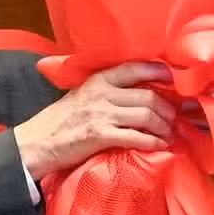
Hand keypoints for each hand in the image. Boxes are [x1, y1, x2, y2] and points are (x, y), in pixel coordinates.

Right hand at [14, 62, 175, 180]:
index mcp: (98, 79)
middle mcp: (102, 93)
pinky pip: (136, 137)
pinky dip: (153, 142)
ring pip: (146, 116)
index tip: (173, 80)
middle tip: (175, 119)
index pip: (135, 68)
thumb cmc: (61, 120)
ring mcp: (102, 114)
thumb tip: (138, 92)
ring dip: (164, 128)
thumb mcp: (82, 95)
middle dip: (168, 110)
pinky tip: (159, 146)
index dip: (158, 73)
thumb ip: (106, 91)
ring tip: (169, 135)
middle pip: (148, 96)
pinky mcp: (100, 136)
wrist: (38, 142)